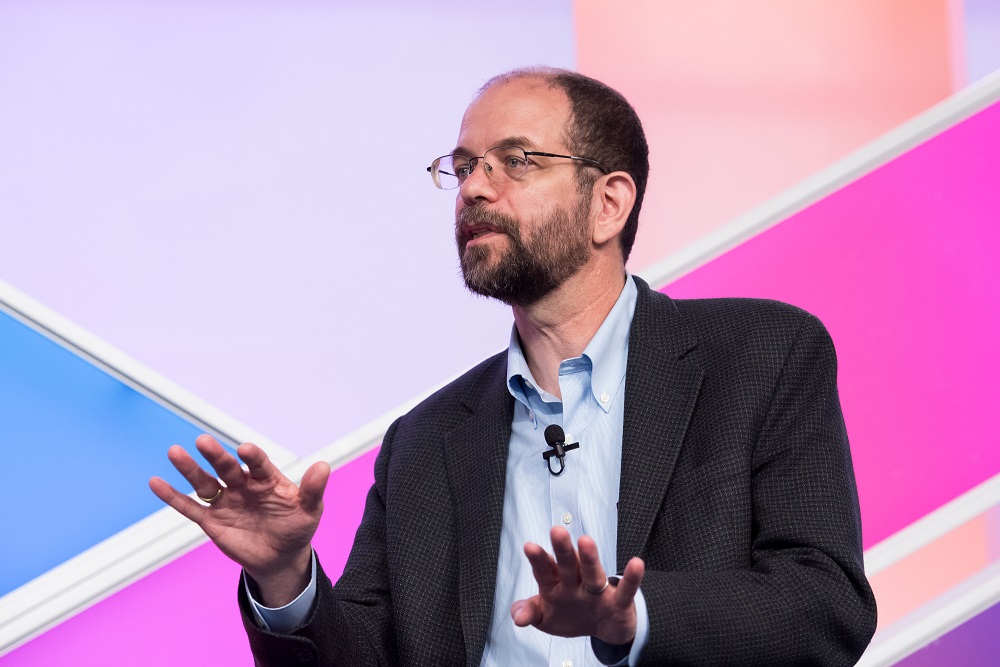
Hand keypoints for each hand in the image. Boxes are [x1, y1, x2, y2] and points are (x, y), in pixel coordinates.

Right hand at [148, 434, 329, 605]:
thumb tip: (324, 466)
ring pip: (205, 482)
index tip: (246, 449)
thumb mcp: (310, 510)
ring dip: (189, 469)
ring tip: (175, 452)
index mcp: (267, 479)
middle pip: (227, 468)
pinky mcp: (212, 520)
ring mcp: (226, 501)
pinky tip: (156, 482)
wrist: (281, 556)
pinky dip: (173, 496)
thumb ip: (313, 489)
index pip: (259, 464)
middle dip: (216, 456)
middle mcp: (243, 485)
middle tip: (203, 441)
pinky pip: (190, 507)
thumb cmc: (296, 527)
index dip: (253, 457)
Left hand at [511, 526, 643, 645]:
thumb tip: (517, 617)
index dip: (538, 560)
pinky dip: (632, 578)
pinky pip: (626, 590)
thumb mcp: (547, 617)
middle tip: (556, 531)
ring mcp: (598, 591)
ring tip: (585, 541)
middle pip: (568, 565)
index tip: (530, 547)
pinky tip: (636, 563)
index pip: (545, 570)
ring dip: (590, 559)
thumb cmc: (573, 613)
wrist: (605, 626)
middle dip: (562, 550)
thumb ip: (531, 612)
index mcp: (557, 583)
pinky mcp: (619, 601)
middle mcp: (577, 582)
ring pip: (594, 573)